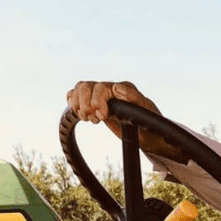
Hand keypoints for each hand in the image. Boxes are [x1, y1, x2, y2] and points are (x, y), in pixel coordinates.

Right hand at [65, 80, 180, 157]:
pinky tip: (80, 115)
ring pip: (78, 89)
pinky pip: (75, 95)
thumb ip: (133, 97)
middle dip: (85, 105)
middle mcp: (109, 88)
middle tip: (95, 120)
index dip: (97, 102)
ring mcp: (100, 95)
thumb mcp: (146, 112)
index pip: (100, 87)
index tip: (103, 117)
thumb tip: (118, 88)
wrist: (147, 135)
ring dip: (78, 105)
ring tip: (88, 119)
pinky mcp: (93, 103)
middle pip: (85, 86)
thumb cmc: (149, 123)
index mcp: (122, 88)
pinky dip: (72, 103)